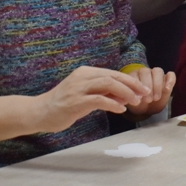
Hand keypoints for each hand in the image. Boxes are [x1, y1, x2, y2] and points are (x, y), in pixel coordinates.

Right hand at [35, 67, 149, 133]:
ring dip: (126, 93)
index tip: (144, 89)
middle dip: (133, 85)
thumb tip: (126, 96)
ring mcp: (78, 88)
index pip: (114, 73)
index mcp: (86, 72)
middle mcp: (83, 77)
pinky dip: (113, 103)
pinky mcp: (75, 102)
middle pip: (113, 76)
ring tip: (136, 102)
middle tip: (146, 94)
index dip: (131, 81)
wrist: (39, 112)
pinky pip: (99, 100)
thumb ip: (104, 94)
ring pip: (108, 84)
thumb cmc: (64, 105)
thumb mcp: (86, 95)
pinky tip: (121, 109)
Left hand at [126, 67, 175, 116]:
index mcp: (133, 76)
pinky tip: (167, 89)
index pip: (135, 75)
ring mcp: (156, 74)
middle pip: (146, 72)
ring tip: (156, 98)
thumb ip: (131, 96)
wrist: (148, 109)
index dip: (138, 86)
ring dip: (157, 84)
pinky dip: (170, 80)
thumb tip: (135, 94)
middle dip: (148, 86)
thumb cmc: (138, 104)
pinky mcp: (168, 78)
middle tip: (149, 100)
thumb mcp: (132, 102)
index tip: (140, 98)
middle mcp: (145, 72)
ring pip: (158, 71)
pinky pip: (171, 75)